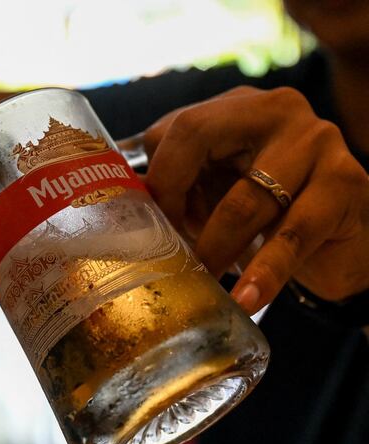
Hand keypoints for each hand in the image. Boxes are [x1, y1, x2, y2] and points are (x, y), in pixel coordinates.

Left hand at [141, 86, 368, 315]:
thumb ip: (184, 189)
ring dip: (214, 248)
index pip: (180, 126)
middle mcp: (277, 111)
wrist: (346, 241)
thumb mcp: (221, 191)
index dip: (159, 177)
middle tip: (167, 248)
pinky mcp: (344, 184)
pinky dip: (264, 275)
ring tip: (201, 281)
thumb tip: (132, 211)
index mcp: (238, 108)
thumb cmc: (272, 213)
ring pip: (244, 198)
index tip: (150, 224)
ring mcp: (316, 142)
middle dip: (174, 198)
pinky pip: (292, 236)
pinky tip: (245, 300)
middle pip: (201, 137)